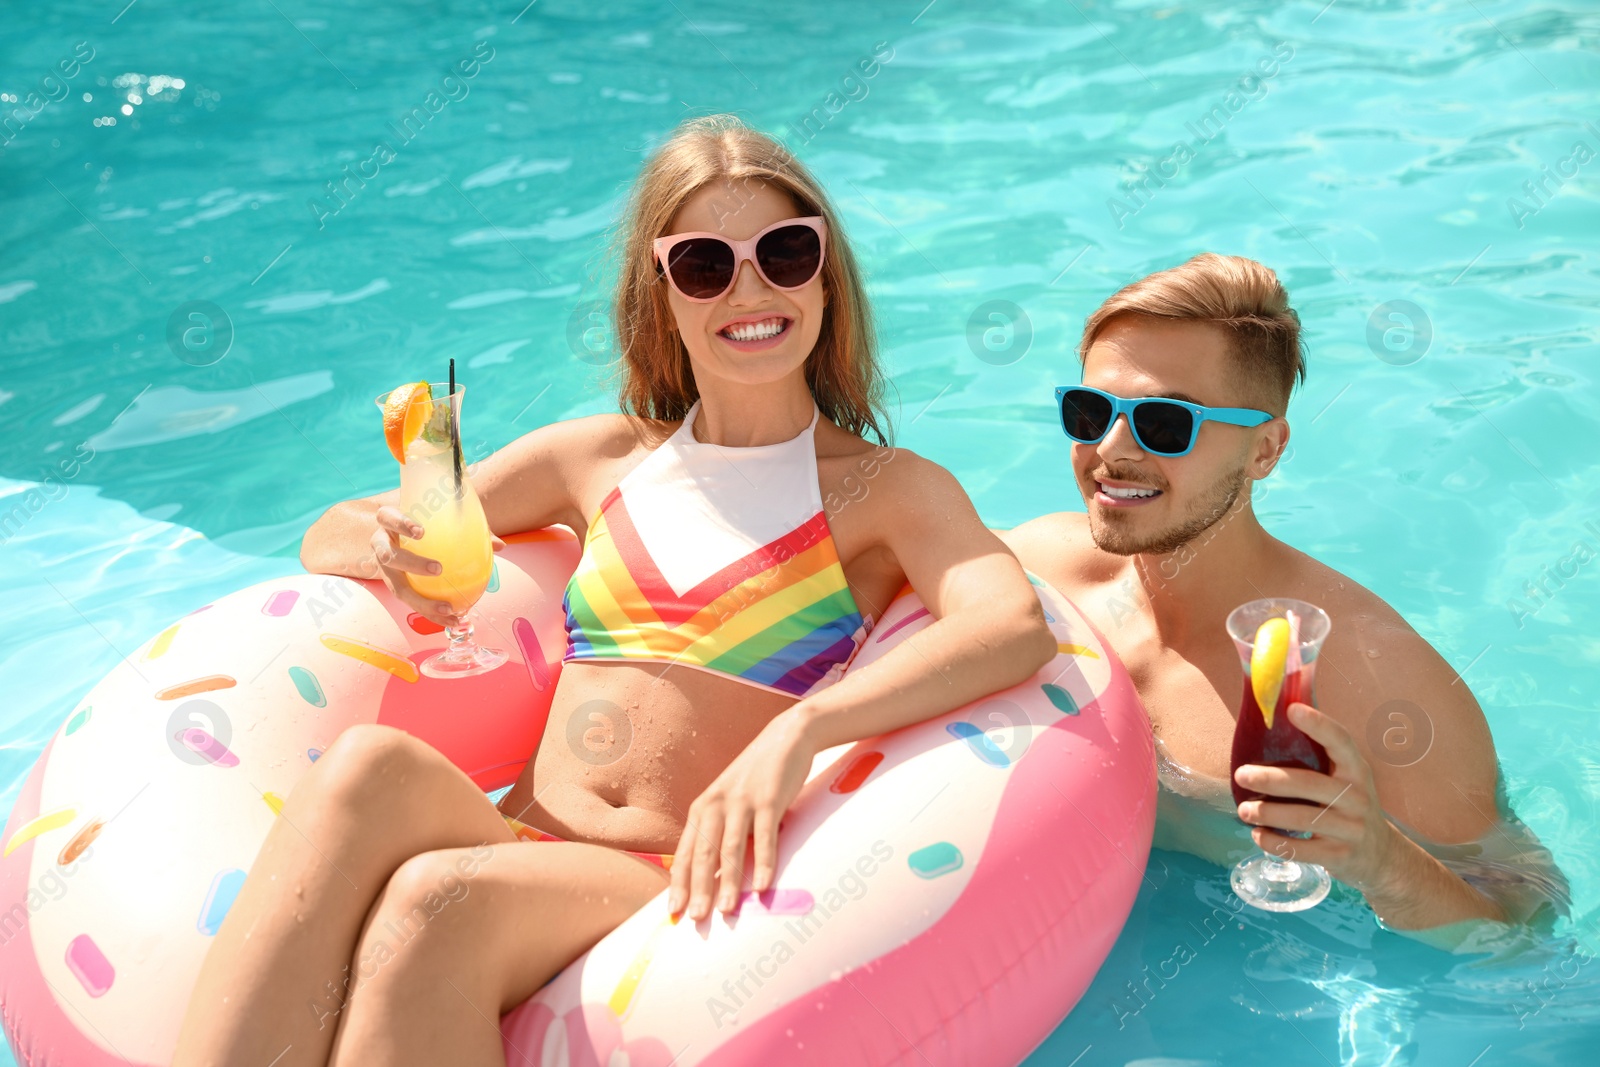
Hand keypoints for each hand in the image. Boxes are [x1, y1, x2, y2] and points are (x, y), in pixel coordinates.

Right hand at [368, 505, 456, 627]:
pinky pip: (411, 602)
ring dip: (421, 601)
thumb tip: (499, 545)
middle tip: (438, 569)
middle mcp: (381, 545)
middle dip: (412, 564)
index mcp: (388, 522)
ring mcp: (384, 569)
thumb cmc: (426, 524)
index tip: (421, 531)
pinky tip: (453, 620)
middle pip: (388, 555)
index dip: (400, 523)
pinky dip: (431, 613)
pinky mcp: (392, 587)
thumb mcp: (441, 520)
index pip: (387, 517)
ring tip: (448, 608)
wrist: (400, 536)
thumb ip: (468, 528)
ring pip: (396, 587)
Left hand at [667, 708, 815, 921]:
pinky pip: (765, 836)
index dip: (678, 883)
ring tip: (727, 910)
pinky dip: (763, 863)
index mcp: (702, 809)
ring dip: (729, 881)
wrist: (785, 737)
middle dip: (698, 889)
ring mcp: (742, 801)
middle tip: (696, 920)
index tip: (673, 913)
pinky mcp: (769, 799)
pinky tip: (762, 886)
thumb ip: (719, 833)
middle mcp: (716, 805)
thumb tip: (713, 877)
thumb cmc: (755, 779)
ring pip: (731, 848)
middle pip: (703, 853)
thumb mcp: (729, 802)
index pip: (685, 853)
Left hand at [1232, 701, 1400, 892]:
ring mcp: (1350, 829)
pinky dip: (1275, 843)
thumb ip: (1322, 759)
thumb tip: (1275, 722)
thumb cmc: (1351, 807)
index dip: (1318, 724)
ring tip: (1243, 810)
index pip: (1341, 742)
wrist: (1382, 857)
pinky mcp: (1340, 856)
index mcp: (1357, 771)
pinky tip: (1258, 835)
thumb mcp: (1347, 780)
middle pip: (1310, 784)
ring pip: (1303, 818)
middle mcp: (1357, 797)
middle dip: (1271, 779)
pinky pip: (1302, 850)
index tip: (1291, 710)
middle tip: (1241, 775)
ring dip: (1268, 813)